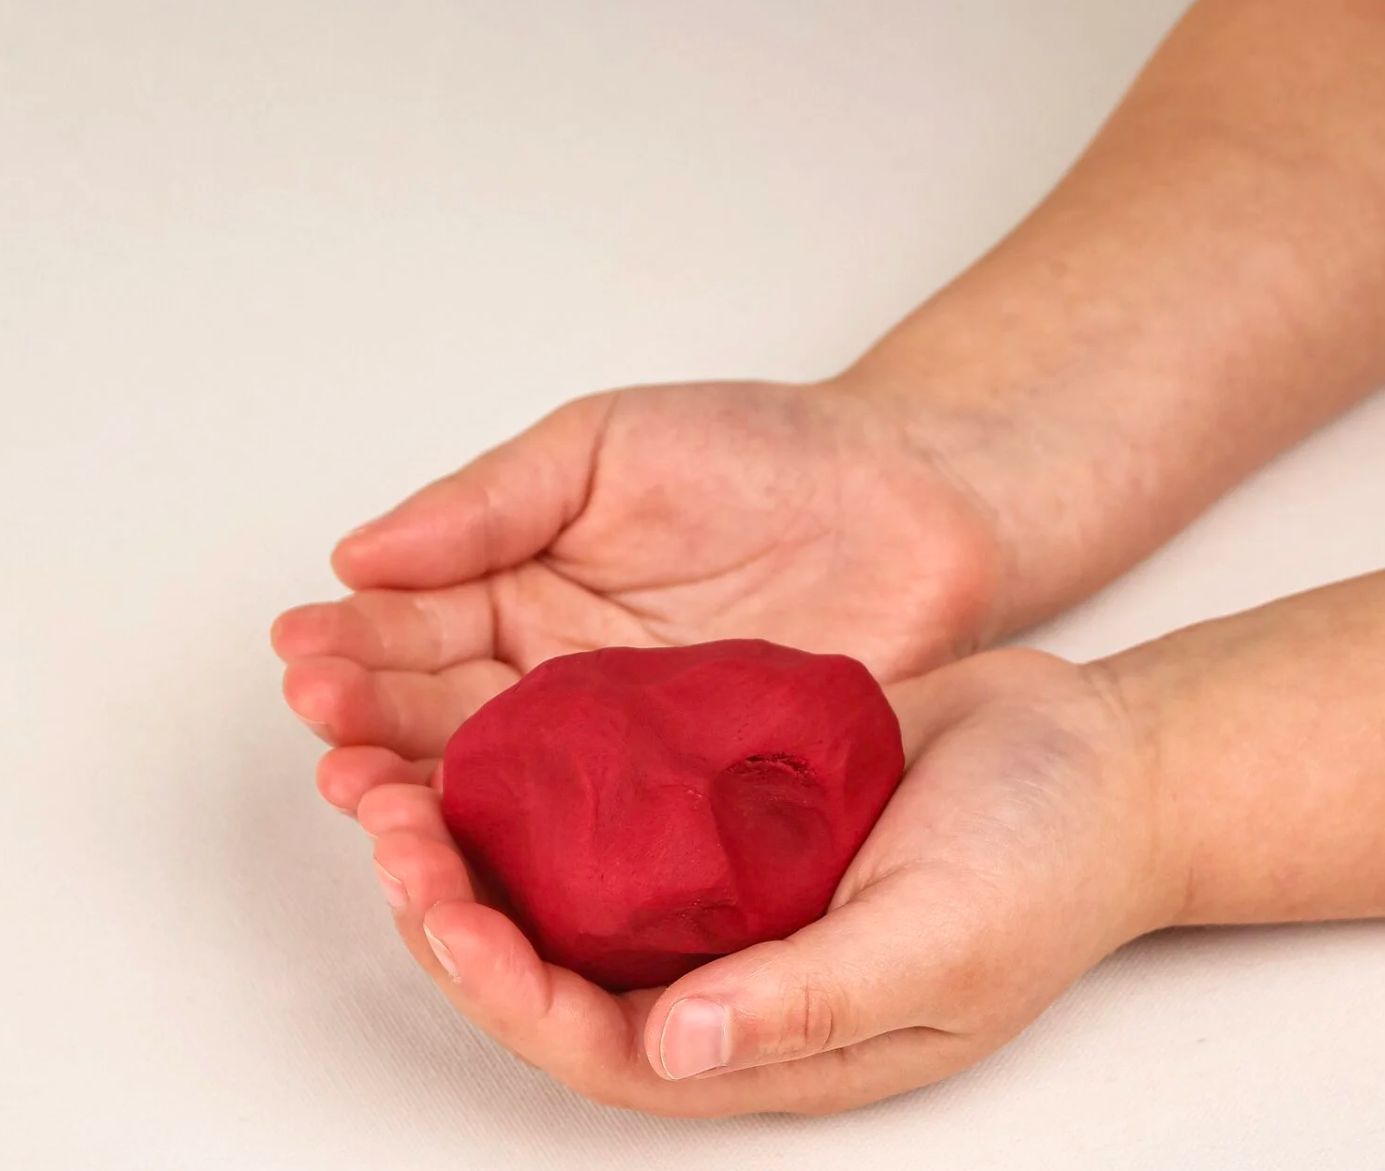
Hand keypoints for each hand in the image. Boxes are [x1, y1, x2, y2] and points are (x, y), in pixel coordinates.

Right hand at [272, 379, 1002, 811]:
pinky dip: (536, 846)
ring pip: (504, 783)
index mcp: (525, 589)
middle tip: (324, 734)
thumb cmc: (761, 453)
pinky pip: (599, 830)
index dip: (357, 640)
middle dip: (372, 724)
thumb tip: (358, 553)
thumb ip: (489, 500)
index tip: (301, 653)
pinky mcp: (685, 796)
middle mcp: (556, 678)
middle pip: (441, 713)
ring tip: (368, 795)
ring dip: (428, 792)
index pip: (418, 625)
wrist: (911, 503)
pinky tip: (485, 850)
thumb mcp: (604, 445)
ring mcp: (618, 744)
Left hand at [351, 647, 1175, 1115]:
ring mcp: (719, 893)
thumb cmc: (1044, 864)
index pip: (598, 1047)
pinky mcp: (722, 813)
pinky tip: (492, 733)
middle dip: (453, 915)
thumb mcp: (944, 943)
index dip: (503, 990)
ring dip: (474, 848)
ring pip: (562, 892)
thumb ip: (813, 1003)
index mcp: (766, 1040)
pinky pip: (611, 813)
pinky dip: (543, 785)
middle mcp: (725, 977)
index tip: (436, 906)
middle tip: (381, 827)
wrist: (1090, 758)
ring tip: (395, 782)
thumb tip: (673, 1050)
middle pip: (553, 972)